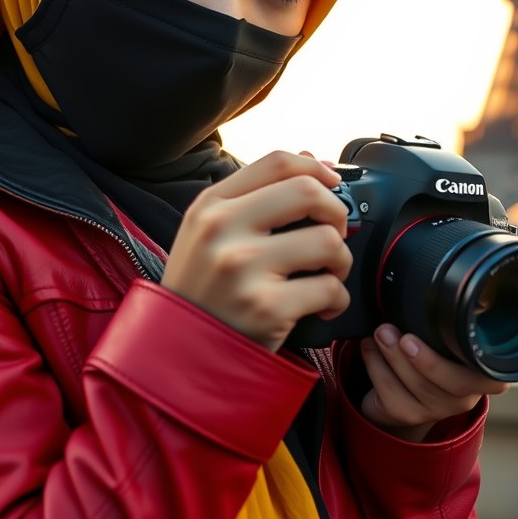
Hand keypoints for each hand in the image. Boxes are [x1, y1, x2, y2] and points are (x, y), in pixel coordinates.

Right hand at [162, 150, 352, 350]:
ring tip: (325, 276)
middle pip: (308, 191)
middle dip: (336, 213)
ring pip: (327, 240)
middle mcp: (222, 230)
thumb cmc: (200, 294)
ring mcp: (242, 268)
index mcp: (210, 206)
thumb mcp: (208, 236)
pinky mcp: (265, 307)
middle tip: (333, 234)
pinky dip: (336, 300)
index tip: (332, 184)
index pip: (277, 162)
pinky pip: (329, 289)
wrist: (177, 356)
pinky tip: (319, 308)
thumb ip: (254, 199)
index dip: (316, 169)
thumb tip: (312, 163)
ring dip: (340, 261)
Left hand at [359, 324, 507, 441]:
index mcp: (483, 373)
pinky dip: (376, 367)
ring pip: (421, 388)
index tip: (446, 327)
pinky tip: (369, 348)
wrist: (398, 389)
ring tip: (381, 333)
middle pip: (456, 383)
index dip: (467, 350)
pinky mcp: (408, 416)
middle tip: (405, 337)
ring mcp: (437, 411)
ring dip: (396, 357)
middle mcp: (466, 397)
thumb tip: (430, 293)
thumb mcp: (441, 339)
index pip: (487, 367)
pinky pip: (392, 394)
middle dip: (429, 360)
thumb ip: (445, 325)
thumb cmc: (425, 353)